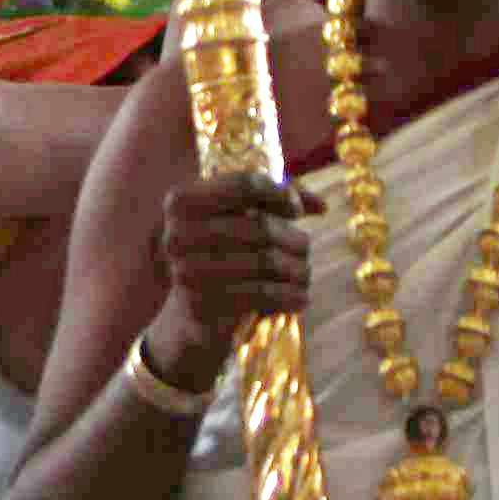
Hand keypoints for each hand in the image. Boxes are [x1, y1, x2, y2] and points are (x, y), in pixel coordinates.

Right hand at [151, 167, 309, 363]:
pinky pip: (262, 294)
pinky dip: (290, 295)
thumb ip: (281, 200)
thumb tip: (322, 206)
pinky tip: (301, 297)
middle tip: (304, 247)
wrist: (195, 314)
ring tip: (304, 273)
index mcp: (181, 201)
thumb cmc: (226, 252)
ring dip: (297, 268)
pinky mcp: (203, 305)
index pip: (244, 184)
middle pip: (259, 226)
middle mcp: (176, 234)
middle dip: (292, 237)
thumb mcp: (243, 216)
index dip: (280, 193)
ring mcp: (186, 271)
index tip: (295, 210)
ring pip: (265, 261)